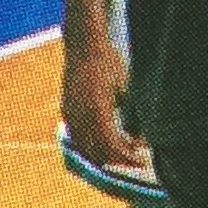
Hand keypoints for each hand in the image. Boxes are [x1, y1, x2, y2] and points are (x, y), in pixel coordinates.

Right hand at [61, 39, 149, 177]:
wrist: (84, 46)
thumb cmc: (110, 64)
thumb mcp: (127, 89)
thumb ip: (133, 117)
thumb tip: (139, 141)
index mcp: (98, 111)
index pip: (112, 146)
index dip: (127, 158)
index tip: (141, 161)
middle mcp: (81, 116)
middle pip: (98, 151)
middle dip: (117, 161)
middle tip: (134, 162)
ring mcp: (71, 114)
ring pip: (85, 148)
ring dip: (102, 157)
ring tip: (120, 156)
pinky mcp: (66, 111)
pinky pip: (76, 138)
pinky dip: (89, 147)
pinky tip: (102, 147)